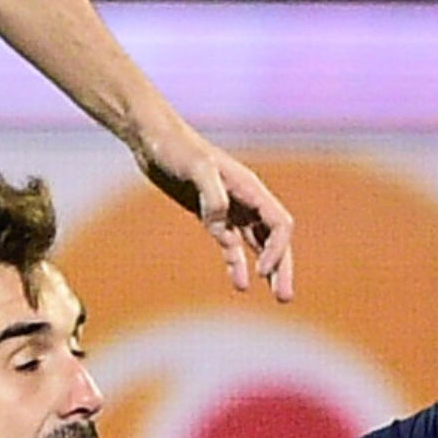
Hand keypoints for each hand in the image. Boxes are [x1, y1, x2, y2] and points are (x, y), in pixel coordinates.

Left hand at [155, 133, 295, 302]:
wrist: (153, 140)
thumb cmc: (176, 148)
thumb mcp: (196, 167)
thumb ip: (212, 196)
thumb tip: (220, 229)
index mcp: (250, 188)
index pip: (279, 224)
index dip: (276, 250)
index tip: (261, 271)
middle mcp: (246, 200)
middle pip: (275, 239)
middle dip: (282, 267)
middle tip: (284, 297)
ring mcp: (230, 209)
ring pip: (259, 244)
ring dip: (268, 270)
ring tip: (276, 296)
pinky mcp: (211, 216)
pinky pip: (232, 245)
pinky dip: (238, 264)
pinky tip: (241, 284)